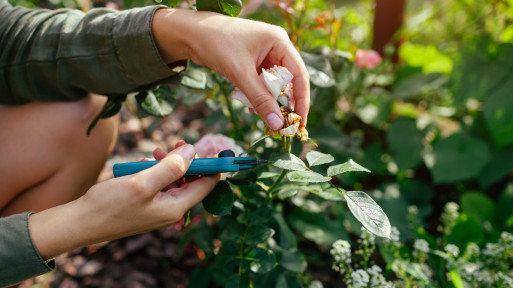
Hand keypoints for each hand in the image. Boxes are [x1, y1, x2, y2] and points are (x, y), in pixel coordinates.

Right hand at [29, 144, 218, 259]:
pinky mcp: (147, 203)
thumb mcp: (142, 183)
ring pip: (174, 179)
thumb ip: (171, 167)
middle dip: (186, 161)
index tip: (217, 148)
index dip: (213, 167)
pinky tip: (144, 164)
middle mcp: (171, 209)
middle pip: (191, 180)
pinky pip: (159, 183)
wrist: (81, 222)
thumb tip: (193, 151)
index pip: (206, 186)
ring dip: (168, 163)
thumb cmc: (110, 205)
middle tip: (177, 143)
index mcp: (175, 208)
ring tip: (154, 153)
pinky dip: (155, 171)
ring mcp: (158, 207)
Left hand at [152, 9, 309, 128]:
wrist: (190, 34)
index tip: (300, 122)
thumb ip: (260, 99)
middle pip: (288, 81)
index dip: (301, 100)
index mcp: (279, 41)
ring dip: (269, 101)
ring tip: (264, 117)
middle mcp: (276, 46)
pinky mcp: (253, 62)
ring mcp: (264, 54)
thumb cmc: (216, 44)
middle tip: (282, 125)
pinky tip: (251, 106)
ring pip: (274, 84)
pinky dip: (258, 96)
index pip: (299, 75)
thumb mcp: (240, 74)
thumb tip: (277, 124)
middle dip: (284, 103)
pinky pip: (262, 83)